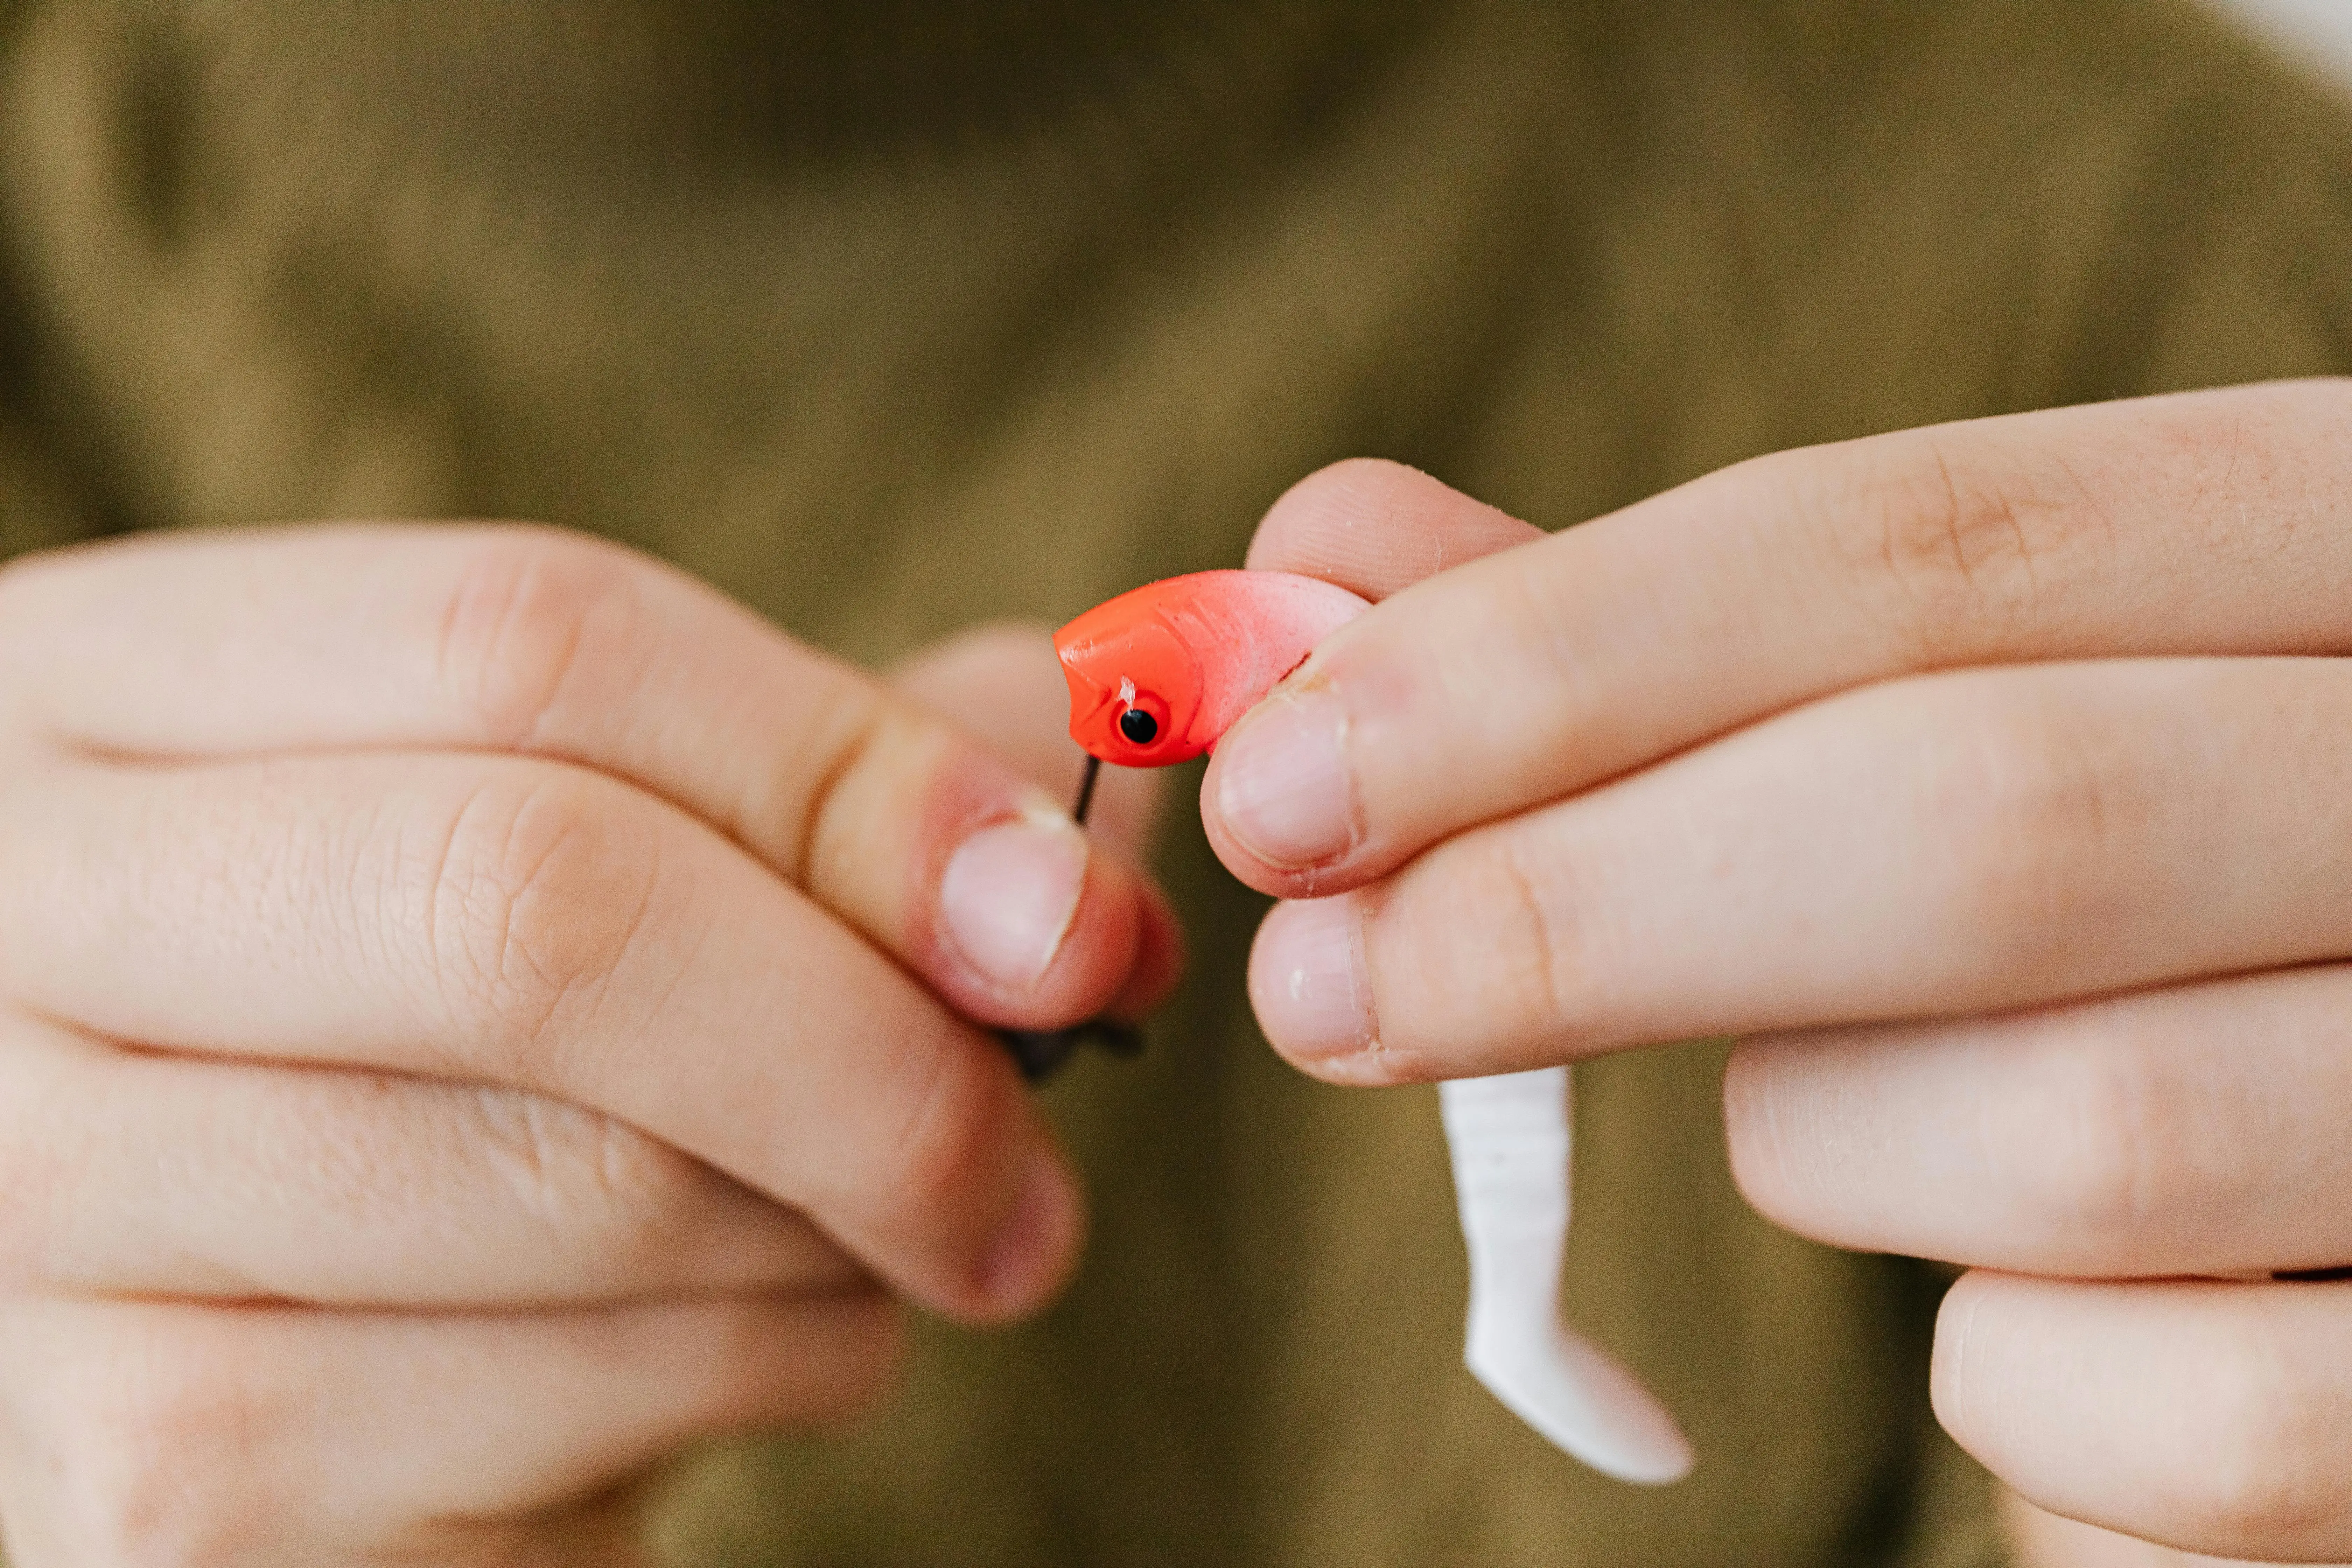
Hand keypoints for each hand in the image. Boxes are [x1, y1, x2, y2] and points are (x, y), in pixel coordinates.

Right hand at [0, 525, 1173, 1564]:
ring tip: (851, 1236)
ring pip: (591, 1185)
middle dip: (873, 1041)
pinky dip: (751, 1381)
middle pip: (535, 904)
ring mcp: (36, 1222)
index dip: (851, 775)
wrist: (270, 1318)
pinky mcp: (144, 1495)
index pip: (528, 640)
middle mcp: (16, 922)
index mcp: (110, 690)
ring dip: (833, 1234)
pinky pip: (567, 1413)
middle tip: (1032, 1143)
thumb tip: (1080, 778)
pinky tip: (725, 1352)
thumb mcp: (608, 845)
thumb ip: (824, 781)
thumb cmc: (463, 1045)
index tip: (1071, 913)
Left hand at [1200, 381, 2351, 1560]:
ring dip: (1827, 1144)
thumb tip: (1315, 562)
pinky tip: (2028, 1322)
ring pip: (2074, 1131)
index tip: (1286, 773)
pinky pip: (2179, 1414)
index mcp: (2332, 551)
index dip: (1561, 655)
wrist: (2344, 1206)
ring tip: (1825, 1133)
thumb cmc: (2101, 935)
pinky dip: (2019, 1391)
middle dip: (1584, 909)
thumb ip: (1632, 660)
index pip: (1925, 543)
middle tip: (1321, 986)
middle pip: (1993, 814)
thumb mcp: (1910, 743)